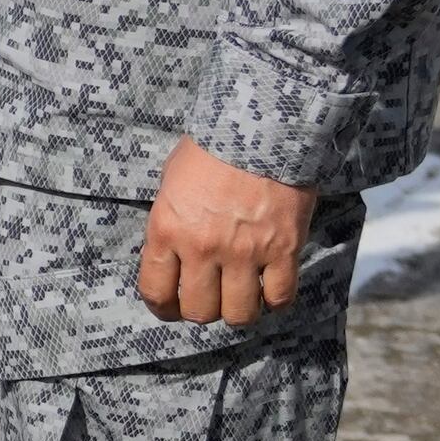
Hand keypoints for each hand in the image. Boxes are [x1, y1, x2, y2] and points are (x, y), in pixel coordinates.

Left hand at [136, 141, 311, 326]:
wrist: (262, 127)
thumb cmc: (212, 149)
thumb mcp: (171, 183)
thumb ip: (169, 223)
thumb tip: (170, 253)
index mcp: (168, 231)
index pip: (156, 291)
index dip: (163, 308)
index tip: (170, 308)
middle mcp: (203, 248)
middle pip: (198, 310)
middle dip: (201, 311)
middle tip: (209, 301)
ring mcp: (245, 252)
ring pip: (239, 313)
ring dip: (238, 311)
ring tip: (240, 298)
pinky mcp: (283, 250)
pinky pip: (280, 296)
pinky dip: (276, 300)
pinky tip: (271, 291)